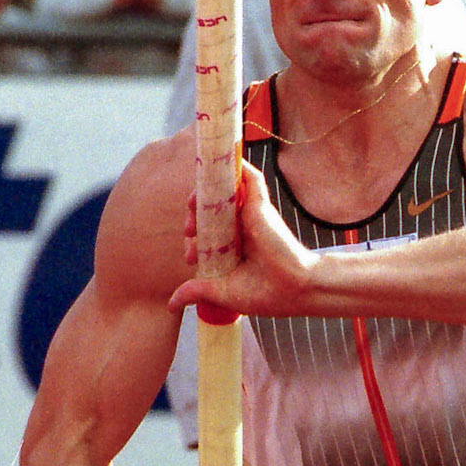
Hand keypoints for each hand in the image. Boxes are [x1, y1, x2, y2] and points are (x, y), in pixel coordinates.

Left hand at [172, 160, 315, 316]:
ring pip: (224, 190)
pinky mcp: (260, 204)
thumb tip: (171, 305)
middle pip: (212, 209)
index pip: (209, 232)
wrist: (294, 289)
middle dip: (194, 215)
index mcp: (235, 247)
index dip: (194, 238)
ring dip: (204, 192)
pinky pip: (248, 177)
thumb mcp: (223, 291)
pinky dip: (235, 165)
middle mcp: (242, 228)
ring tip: (193, 206)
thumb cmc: (265, 293)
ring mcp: (251, 214)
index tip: (190, 255)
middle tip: (189, 231)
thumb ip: (197, 290)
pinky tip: (218, 159)